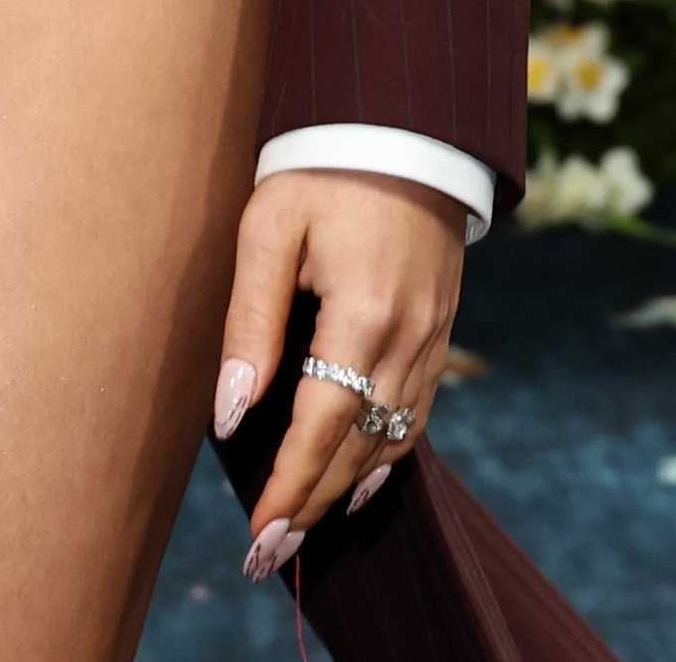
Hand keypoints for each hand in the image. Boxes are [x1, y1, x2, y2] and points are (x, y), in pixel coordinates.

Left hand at [219, 170, 463, 568]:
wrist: (403, 125)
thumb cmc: (322, 167)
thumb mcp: (268, 230)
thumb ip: (251, 324)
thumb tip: (233, 412)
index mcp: (365, 312)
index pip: (323, 425)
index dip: (290, 484)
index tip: (258, 531)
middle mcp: (410, 335)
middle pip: (359, 445)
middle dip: (312, 503)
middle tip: (267, 551)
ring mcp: (434, 334)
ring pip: (393, 436)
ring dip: (347, 486)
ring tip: (302, 523)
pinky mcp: (441, 327)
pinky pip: (417, 409)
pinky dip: (387, 451)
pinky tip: (358, 476)